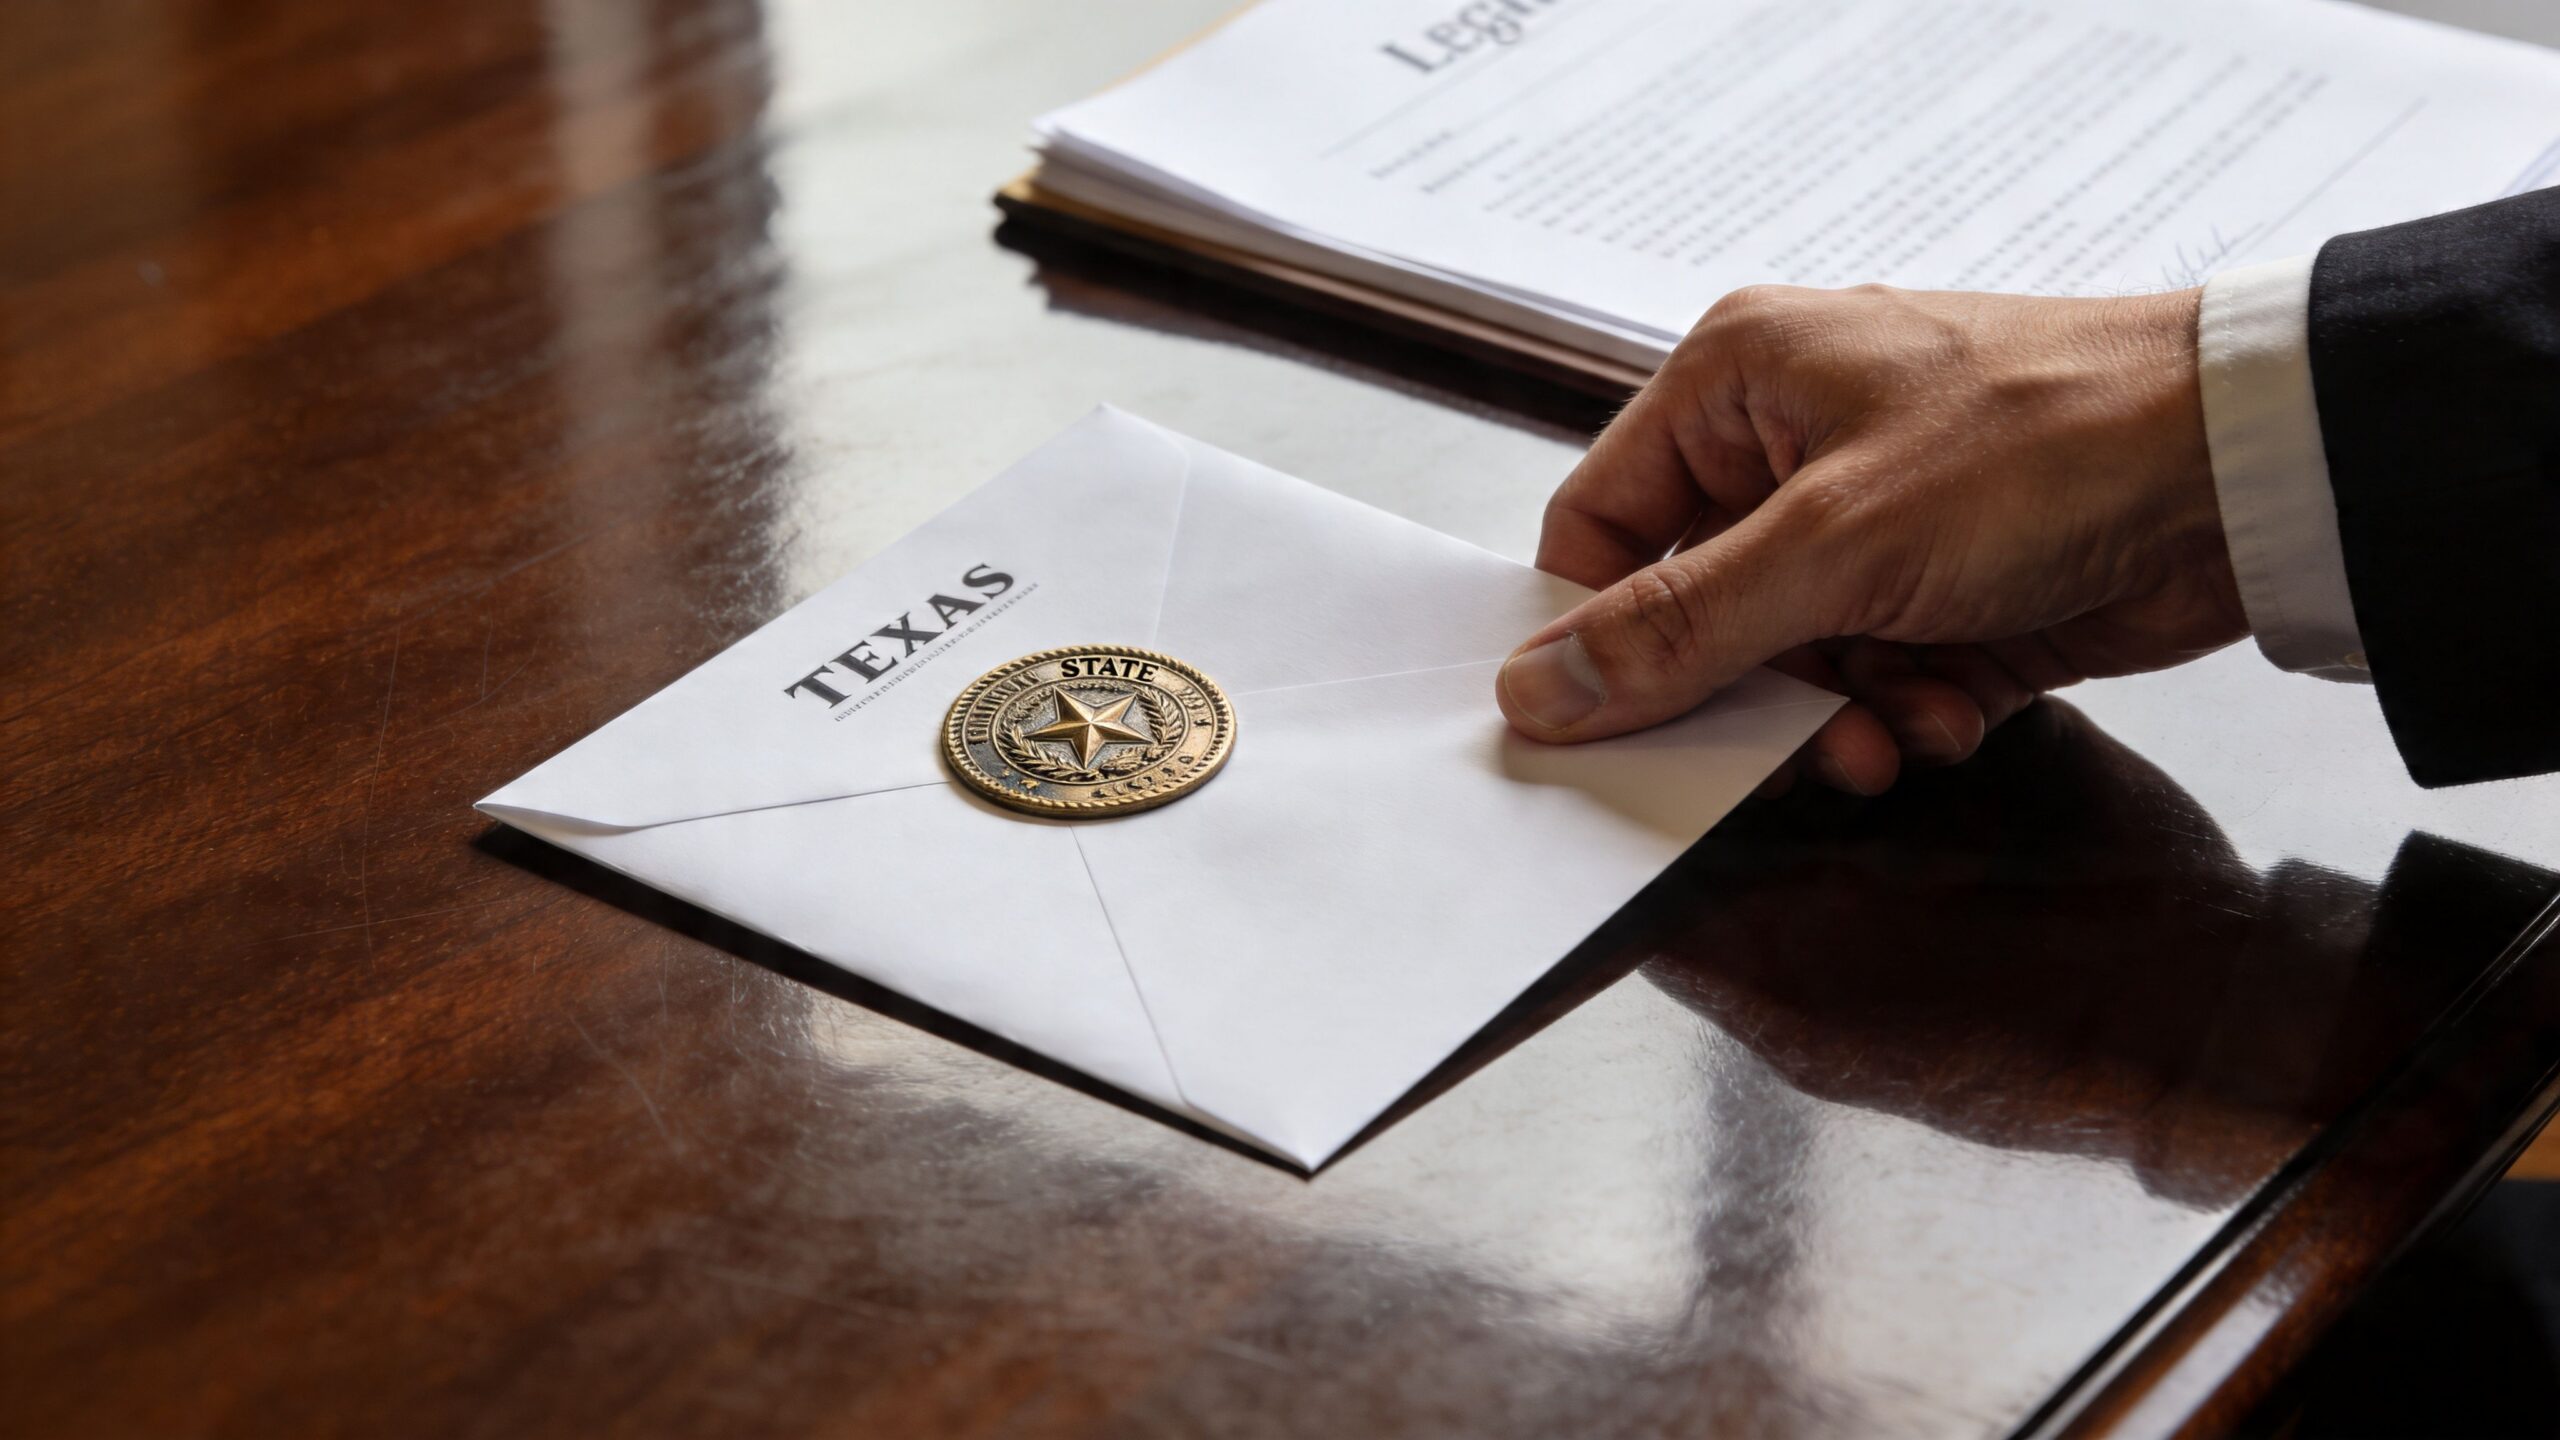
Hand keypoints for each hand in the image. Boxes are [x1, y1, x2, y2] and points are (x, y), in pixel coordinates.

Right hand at [1495, 284, 2248, 794]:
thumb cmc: (2041, 448)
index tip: (1599, 727)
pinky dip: (1907, 712)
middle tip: (1779, 747)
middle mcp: (1792, 445)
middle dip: (1745, 693)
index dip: (1593, 632)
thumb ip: (1677, 629)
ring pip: (1788, 662)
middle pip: (1695, 611)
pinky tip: (1956, 711)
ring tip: (1897, 731)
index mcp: (1737, 383)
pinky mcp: (1945, 589)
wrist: (2251, 475)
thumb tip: (1533, 690)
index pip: (1601, 524)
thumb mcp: (1832, 546)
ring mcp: (1873, 521)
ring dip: (1837, 717)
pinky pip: (1876, 680)